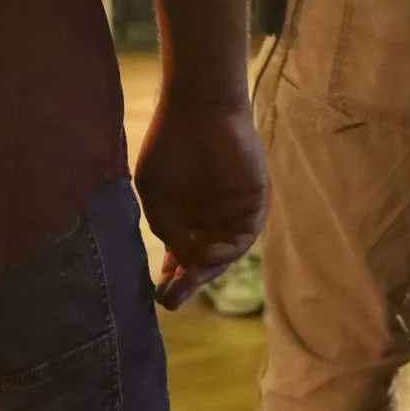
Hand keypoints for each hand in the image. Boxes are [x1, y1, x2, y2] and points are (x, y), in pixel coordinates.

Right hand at [135, 97, 266, 308]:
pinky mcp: (253, 201)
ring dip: (208, 270)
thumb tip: (180, 263)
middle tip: (172, 301)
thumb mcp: (156, 195)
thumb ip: (168, 230)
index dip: (171, 276)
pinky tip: (208, 253)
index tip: (159, 293)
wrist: (197, 110)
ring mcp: (232, 211)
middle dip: (188, 281)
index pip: (182, 255)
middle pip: (203, 260)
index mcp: (185, 215)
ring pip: (224, 253)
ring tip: (188, 280)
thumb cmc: (170, 146)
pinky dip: (228, 250)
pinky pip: (244, 235)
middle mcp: (209, 217)